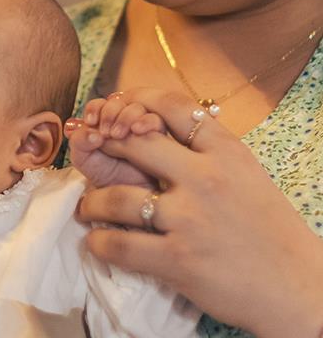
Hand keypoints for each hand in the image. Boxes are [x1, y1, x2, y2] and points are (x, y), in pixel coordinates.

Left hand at [65, 95, 164, 188]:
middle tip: (105, 133)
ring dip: (126, 116)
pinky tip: (138, 130)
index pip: (99, 104)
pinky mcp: (159, 134)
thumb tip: (91, 131)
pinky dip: (146, 121)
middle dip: (109, 112)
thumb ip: (79, 141)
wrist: (125, 195)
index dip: (94, 108)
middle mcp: (121, 120)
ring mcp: (141, 125)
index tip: (90, 122)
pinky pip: (157, 119)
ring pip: (137, 107)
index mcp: (102, 121)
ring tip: (118, 136)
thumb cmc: (103, 174)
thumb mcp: (82, 158)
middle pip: (118, 101)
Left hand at [75, 88, 322, 336]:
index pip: (173, 106)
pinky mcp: (177, 259)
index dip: (135, 101)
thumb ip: (207, 155)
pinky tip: (98, 241)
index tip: (117, 110)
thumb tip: (156, 132)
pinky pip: (117, 244)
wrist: (298, 286)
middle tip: (92, 158)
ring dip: (92, 203)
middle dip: (105, 146)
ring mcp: (190, 219)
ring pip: (115, 197)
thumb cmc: (270, 231)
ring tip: (89, 208)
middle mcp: (207, 179)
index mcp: (227, 153)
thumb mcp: (246, 176)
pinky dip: (98, 242)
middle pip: (135, 142)